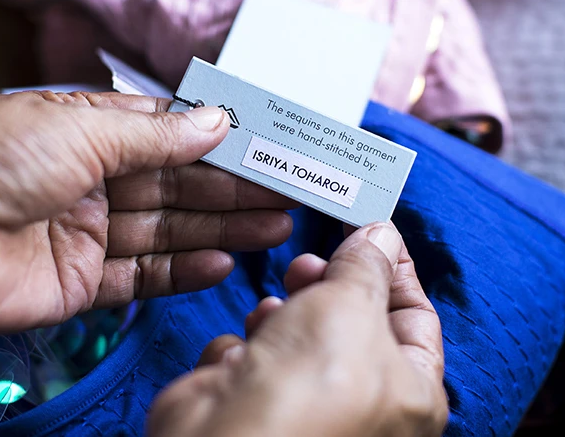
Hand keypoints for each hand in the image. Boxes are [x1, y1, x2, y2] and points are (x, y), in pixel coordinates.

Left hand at [0, 92, 293, 332]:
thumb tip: (217, 121)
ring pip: (170, 229)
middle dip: (233, 188)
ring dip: (222, 228)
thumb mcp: (85, 130)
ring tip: (273, 226)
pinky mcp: (82, 281)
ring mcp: (91, 232)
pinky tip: (221, 260)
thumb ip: (157, 134)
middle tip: (286, 192)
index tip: (267, 145)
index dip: (220, 141)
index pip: (171, 134)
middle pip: (178, 185)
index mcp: (93, 132)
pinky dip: (183, 270)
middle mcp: (95, 179)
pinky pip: (143, 275)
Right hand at [148, 223, 447, 436]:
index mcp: (409, 391)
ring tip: (272, 313)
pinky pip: (256, 353)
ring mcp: (305, 401)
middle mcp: (361, 400)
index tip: (369, 230)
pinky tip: (241, 358)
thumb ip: (368, 264)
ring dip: (282, 313)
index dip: (393, 268)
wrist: (230, 436)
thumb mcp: (353, 301)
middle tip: (309, 264)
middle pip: (350, 318)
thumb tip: (381, 235)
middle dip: (327, 284)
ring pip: (297, 332)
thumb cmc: (311, 385)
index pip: (415, 315)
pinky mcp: (255, 399)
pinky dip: (247, 347)